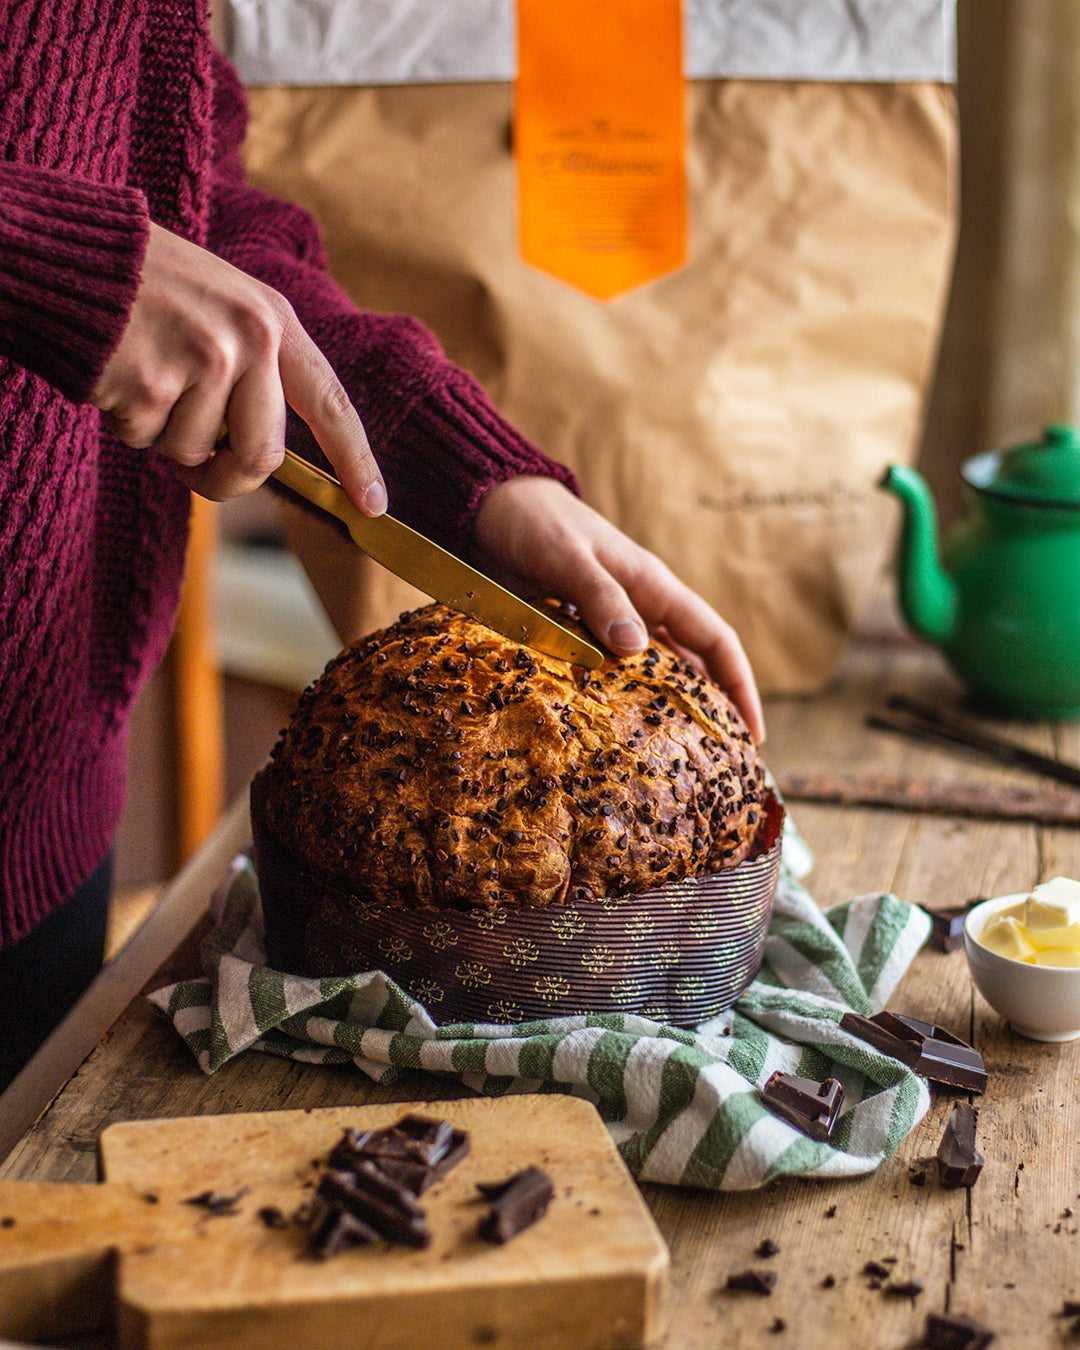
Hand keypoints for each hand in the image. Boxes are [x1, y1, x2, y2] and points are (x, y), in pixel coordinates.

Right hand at [90, 223, 386, 511]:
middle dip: (227, 479)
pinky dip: (126, 423)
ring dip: (161, 437)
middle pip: (261, 457)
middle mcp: (250, 338)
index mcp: (274, 320)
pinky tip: (116, 373)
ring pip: (193, 453)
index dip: (354, 459)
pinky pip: (145, 440)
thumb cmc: (147, 287)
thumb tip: (259, 459)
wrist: (71, 251)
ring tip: (142, 377)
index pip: (329, 401)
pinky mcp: (154, 383)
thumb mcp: (223, 306)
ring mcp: (204, 360)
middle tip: (198, 472)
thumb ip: (253, 370)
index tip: (372, 505)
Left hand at [473, 476, 764, 742]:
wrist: (489, 505)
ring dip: (660, 711)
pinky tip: (606, 733)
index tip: (753, 733)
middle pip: (690, 665)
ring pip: (649, 674)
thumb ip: (599, 597)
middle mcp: (639, 607)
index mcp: (653, 587)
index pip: (714, 640)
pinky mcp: (575, 633)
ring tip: (666, 760)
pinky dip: (612, 702)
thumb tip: (634, 648)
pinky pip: (605, 674)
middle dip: (708, 711)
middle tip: (716, 766)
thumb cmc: (534, 522)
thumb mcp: (567, 556)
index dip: (739, 685)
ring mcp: (608, 622)